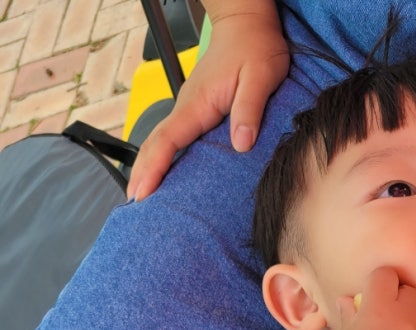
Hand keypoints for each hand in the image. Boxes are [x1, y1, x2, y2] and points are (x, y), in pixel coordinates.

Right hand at [127, 2, 288, 199]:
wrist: (246, 19)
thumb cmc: (256, 45)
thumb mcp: (261, 76)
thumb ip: (250, 108)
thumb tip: (241, 143)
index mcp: (198, 102)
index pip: (168, 140)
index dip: (154, 168)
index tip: (142, 192)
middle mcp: (187, 105)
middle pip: (156, 143)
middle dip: (142, 172)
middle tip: (133, 203)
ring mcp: (189, 106)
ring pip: (162, 140)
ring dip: (149, 166)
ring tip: (140, 194)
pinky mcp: (196, 108)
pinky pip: (173, 136)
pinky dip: (162, 155)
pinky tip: (163, 172)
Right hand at [337, 267, 415, 329]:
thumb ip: (351, 315)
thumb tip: (348, 298)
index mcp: (378, 309)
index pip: (386, 274)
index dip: (380, 285)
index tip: (375, 298)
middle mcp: (406, 317)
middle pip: (411, 291)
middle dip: (401, 301)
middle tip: (389, 321)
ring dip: (415, 321)